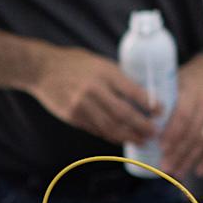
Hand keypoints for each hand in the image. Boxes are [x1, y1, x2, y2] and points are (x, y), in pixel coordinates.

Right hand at [29, 46, 159, 145]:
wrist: (41, 69)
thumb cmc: (74, 63)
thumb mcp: (99, 63)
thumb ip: (116, 78)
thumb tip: (141, 95)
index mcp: (104, 72)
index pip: (132, 91)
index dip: (149, 104)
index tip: (161, 111)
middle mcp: (94, 90)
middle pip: (124, 114)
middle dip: (142, 126)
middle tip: (154, 131)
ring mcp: (82, 105)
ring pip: (111, 127)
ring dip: (128, 135)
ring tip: (141, 139)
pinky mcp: (73, 117)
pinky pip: (96, 129)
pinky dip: (111, 135)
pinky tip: (121, 137)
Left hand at [155, 55, 202, 180]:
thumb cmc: (191, 76)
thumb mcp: (175, 79)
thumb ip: (161, 98)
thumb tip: (138, 120)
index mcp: (192, 90)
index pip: (182, 116)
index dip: (172, 135)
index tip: (161, 149)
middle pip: (193, 132)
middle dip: (179, 153)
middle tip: (166, 168)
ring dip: (191, 159)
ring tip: (178, 172)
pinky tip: (199, 171)